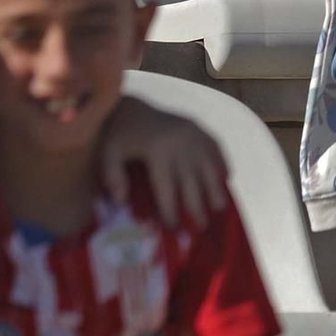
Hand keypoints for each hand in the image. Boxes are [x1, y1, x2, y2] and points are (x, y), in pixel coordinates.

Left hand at [97, 96, 227, 230]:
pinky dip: (223, 164)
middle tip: (202, 227)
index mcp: (158, 152)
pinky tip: (226, 178)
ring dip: (216, 188)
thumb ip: (112, 176)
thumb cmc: (120, 134)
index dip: (172, 213)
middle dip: (198, 207)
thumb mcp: (109, 153)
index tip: (174, 230)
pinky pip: (217, 149)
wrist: (134, 105)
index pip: (168, 191)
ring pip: (211, 167)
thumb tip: (121, 201)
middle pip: (193, 183)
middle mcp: (181, 144)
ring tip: (219, 208)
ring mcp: (194, 135)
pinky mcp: (199, 128)